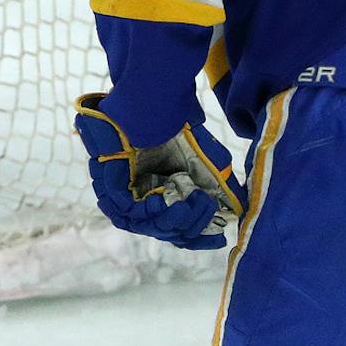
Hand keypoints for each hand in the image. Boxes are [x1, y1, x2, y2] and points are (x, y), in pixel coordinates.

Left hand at [74, 93, 245, 248]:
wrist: (152, 106)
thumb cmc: (174, 130)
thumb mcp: (204, 160)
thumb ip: (217, 185)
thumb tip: (235, 209)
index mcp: (161, 197)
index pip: (176, 228)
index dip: (197, 237)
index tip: (220, 240)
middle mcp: (141, 200)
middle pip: (164, 230)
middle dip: (191, 224)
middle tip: (209, 206)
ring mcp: (122, 195)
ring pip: (147, 225)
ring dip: (176, 219)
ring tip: (199, 203)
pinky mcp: (109, 186)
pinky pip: (128, 211)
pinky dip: (151, 211)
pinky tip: (171, 203)